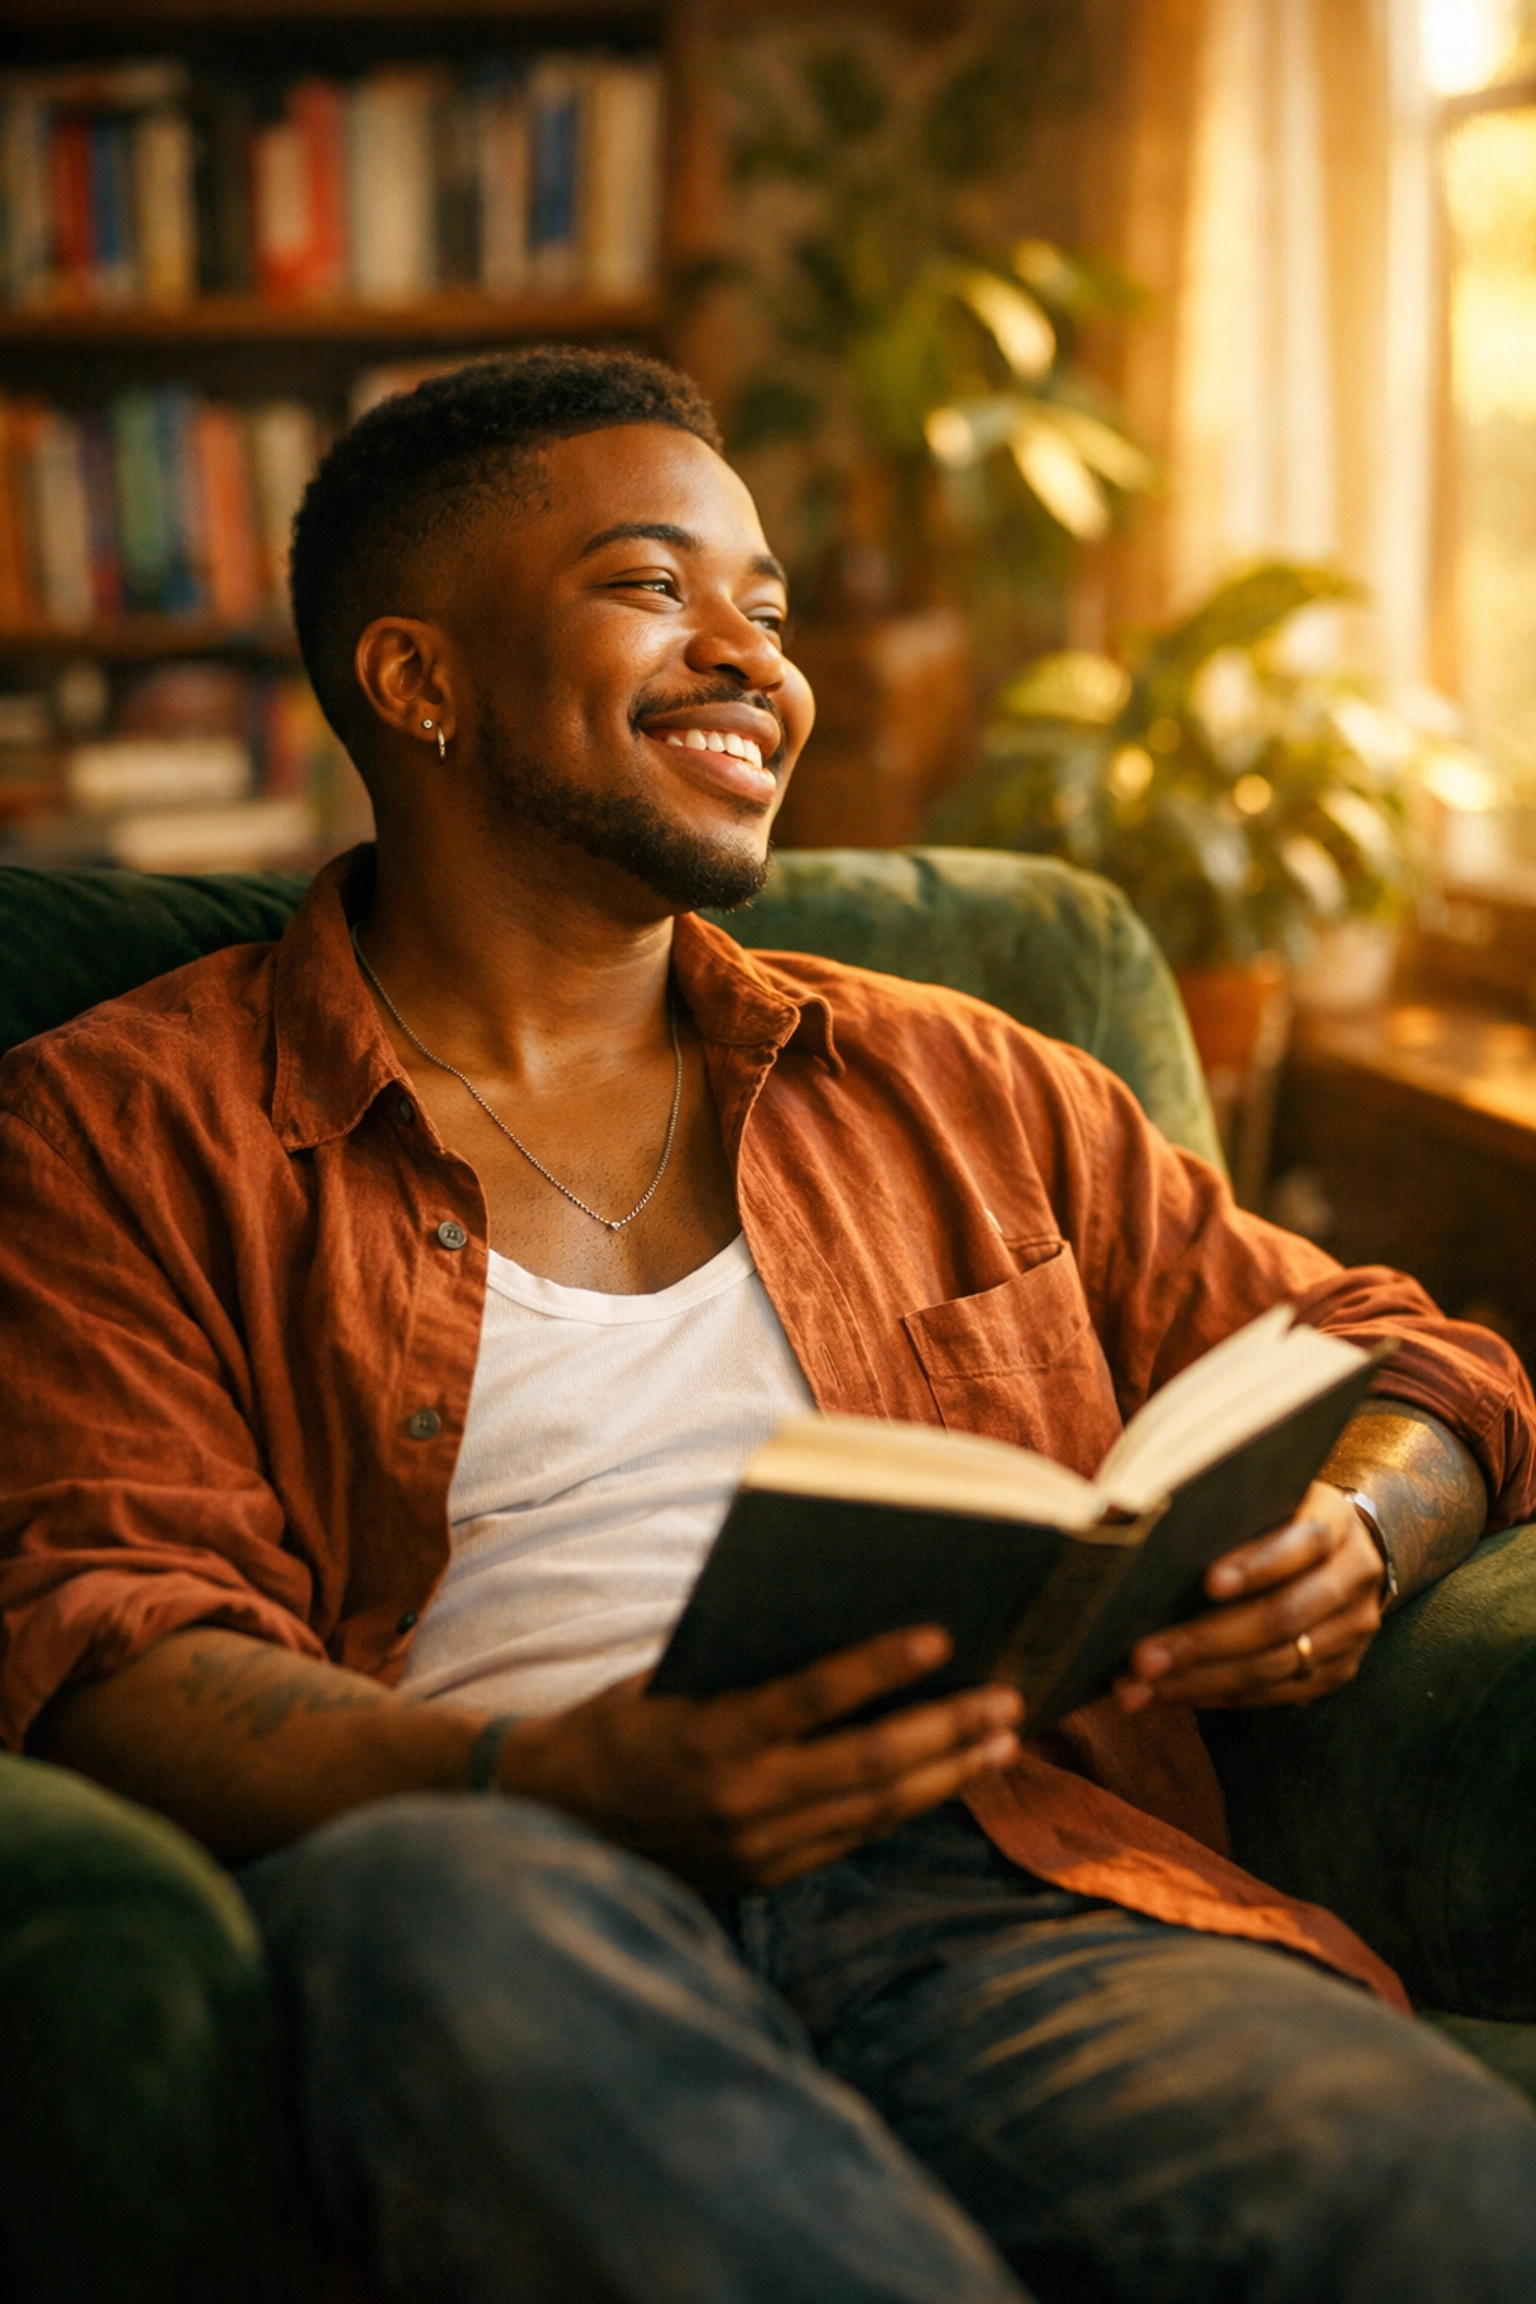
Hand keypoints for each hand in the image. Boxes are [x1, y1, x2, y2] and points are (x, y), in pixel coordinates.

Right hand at [496, 1627, 1022, 1890]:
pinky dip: (905, 1807)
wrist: (549, 1820)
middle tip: (1007, 1698)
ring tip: (1002, 1741)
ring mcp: (755, 1848)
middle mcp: (738, 1801)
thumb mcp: (670, 1679)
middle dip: (946, 1729)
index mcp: (709, 1736)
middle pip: (866, 1764)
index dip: (879, 1668)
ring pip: (873, 1810)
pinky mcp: (763, 1877)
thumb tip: (838, 1621)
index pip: (810, 1696)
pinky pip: (850, 1839)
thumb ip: (746, 1667)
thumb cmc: (615, 1724)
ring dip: (945, 1774)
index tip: (940, 1635)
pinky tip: (946, 1778)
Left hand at [1112, 1480, 1385, 1712]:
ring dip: (1199, 1681)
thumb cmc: (1273, 1514)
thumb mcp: (1259, 1496)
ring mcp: (1352, 1629)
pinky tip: (1168, 1696)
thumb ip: (1214, 1508)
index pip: (1304, 1541)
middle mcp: (1354, 1575)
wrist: (1341, 1548)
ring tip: (1138, 1689)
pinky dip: (1216, 1696)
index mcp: (1335, 1519)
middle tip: (1142, 1658)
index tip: (1208, 1583)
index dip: (1258, 1564)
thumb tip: (1123, 1517)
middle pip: (1282, 1616)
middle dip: (1206, 1641)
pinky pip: (1274, 1693)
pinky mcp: (1338, 1670)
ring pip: (1274, 1664)